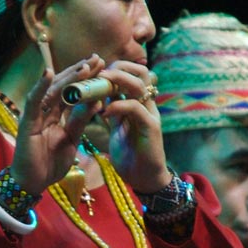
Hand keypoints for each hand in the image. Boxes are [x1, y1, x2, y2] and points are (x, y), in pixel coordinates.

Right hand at [8, 55, 105, 192]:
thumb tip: (97, 102)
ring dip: (67, 76)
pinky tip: (48, 73)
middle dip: (80, 72)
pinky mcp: (26, 122)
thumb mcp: (72, 139)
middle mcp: (45, 110)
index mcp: (56, 114)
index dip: (86, 78)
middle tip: (98, 58)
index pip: (73, 91)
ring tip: (84, 65)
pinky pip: (33, 101)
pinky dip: (40, 87)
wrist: (34, 182)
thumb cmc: (50, 162)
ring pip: (52, 90)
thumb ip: (80, 121)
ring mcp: (35, 114)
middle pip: (64, 86)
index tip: (103, 66)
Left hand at [97, 60, 171, 192]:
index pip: (133, 74)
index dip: (116, 69)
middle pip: (141, 72)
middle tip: (99, 75)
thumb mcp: (118, 127)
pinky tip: (105, 113)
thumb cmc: (130, 155)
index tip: (96, 73)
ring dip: (118, 80)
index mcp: (139, 103)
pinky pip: (136, 108)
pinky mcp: (151, 127)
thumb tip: (101, 94)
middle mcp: (147, 105)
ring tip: (101, 85)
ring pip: (140, 85)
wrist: (144, 179)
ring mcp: (151, 114)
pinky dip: (118, 106)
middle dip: (119, 68)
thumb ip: (113, 110)